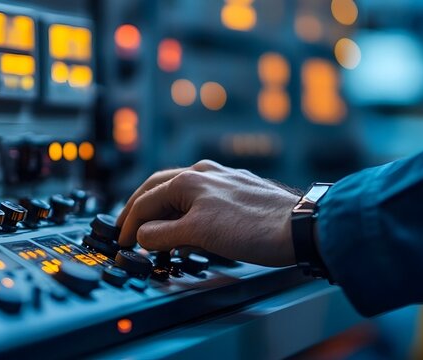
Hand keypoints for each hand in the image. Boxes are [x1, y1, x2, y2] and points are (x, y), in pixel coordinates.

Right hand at [116, 160, 300, 266]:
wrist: (300, 227)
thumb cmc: (254, 228)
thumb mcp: (198, 235)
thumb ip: (164, 235)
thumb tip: (142, 236)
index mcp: (189, 180)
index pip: (145, 200)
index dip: (129, 224)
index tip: (122, 241)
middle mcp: (204, 173)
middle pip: (158, 188)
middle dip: (140, 208)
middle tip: (126, 227)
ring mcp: (223, 179)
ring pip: (180, 191)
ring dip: (163, 209)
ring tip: (155, 229)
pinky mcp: (239, 190)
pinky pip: (201, 197)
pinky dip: (185, 211)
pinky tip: (190, 225)